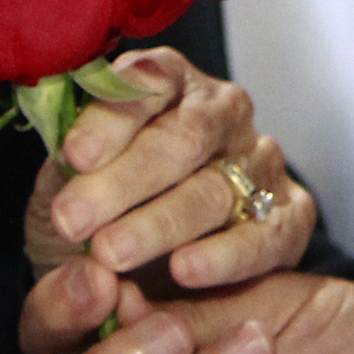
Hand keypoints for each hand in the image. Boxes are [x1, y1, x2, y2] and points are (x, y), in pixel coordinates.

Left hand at [14, 47, 315, 353]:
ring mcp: (261, 160)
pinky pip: (266, 233)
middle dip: (123, 181)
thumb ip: (61, 172)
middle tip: (74, 219)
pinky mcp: (292, 214)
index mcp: (169, 83)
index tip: (74, 154)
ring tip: (111, 253)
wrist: (148, 271)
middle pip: (182, 138)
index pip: (147, 83)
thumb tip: (66, 164)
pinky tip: (185, 270)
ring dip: (160, 222)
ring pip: (216, 188)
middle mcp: (222, 111)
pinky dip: (225, 255)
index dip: (110, 118)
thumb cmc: (101, 213)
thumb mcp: (66, 185)